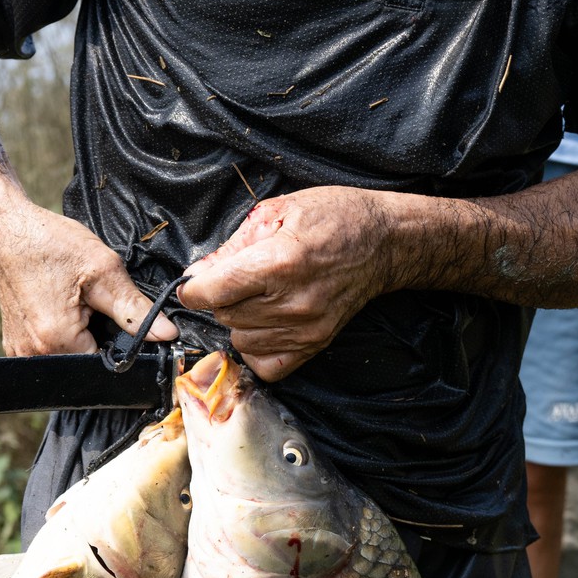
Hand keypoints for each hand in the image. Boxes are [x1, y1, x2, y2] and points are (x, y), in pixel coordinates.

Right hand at [0, 202, 178, 355]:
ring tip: (75, 304)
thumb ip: (135, 309)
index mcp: (56, 340)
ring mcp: (20, 352)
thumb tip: (166, 335)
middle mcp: (34, 354)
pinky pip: (51, 352)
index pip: (106, 366)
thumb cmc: (49, 242)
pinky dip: (64, 336)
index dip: (121, 346)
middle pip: (86, 365)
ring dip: (82, 338)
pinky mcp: (15, 345)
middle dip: (100, 340)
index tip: (117, 318)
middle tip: (92, 304)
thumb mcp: (103, 270)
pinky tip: (62, 309)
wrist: (7, 228)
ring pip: (70, 359)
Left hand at [178, 187, 396, 380]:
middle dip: (221, 298)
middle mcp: (292, 302)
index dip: (194, 288)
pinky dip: (257, 348)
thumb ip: (234, 246)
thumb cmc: (334, 218)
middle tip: (240, 280)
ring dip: (240, 321)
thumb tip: (196, 275)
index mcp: (280, 262)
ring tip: (259, 297)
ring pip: (240, 340)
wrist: (384, 242)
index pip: (213, 291)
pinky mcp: (315, 345)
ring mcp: (306, 329)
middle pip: (224, 316)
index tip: (195, 284)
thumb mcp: (279, 212)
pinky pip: (265, 365)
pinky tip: (265, 324)